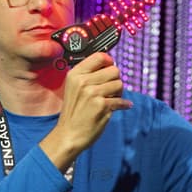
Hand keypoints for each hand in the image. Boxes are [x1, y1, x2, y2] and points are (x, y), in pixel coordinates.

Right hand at [39, 52, 132, 171]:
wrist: (68, 135)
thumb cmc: (73, 113)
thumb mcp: (73, 88)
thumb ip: (88, 75)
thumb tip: (110, 64)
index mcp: (75, 74)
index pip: (99, 56)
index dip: (109, 61)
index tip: (110, 68)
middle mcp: (83, 81)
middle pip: (113, 70)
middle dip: (115, 80)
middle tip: (110, 90)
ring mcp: (92, 93)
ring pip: (119, 84)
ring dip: (119, 93)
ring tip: (111, 99)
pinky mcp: (101, 106)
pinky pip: (121, 100)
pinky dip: (123, 105)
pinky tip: (120, 107)